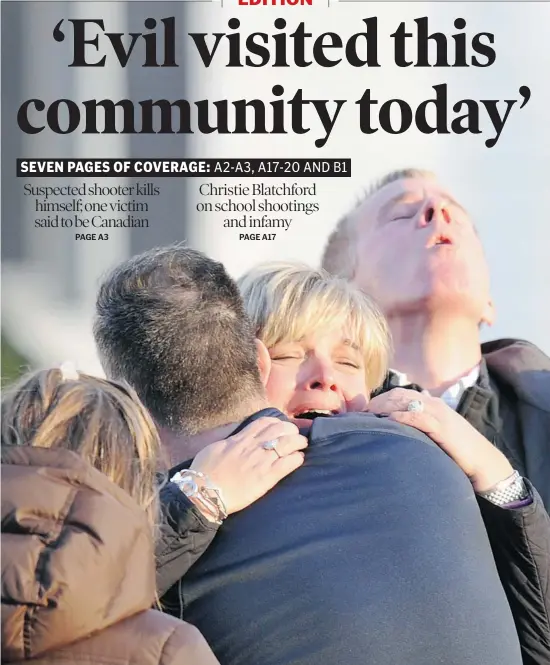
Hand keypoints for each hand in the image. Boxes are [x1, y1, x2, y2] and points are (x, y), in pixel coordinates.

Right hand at [190, 417, 307, 515]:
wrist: (204, 492)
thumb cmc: (204, 472)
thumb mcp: (215, 449)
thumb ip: (230, 443)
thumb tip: (236, 441)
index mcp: (240, 439)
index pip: (264, 423)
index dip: (276, 422)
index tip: (281, 427)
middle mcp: (253, 447)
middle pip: (280, 430)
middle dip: (291, 430)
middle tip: (295, 436)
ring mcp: (261, 461)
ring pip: (287, 443)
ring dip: (298, 442)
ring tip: (302, 445)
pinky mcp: (266, 478)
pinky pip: (287, 464)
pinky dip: (296, 459)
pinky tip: (300, 459)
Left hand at [367, 388, 513, 491]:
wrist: (483, 462)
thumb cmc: (458, 451)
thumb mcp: (435, 435)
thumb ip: (418, 429)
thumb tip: (393, 433)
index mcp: (431, 404)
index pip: (399, 394)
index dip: (379, 400)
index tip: (364, 411)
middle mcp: (433, 404)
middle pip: (397, 395)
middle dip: (376, 403)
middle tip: (359, 415)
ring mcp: (439, 414)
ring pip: (405, 402)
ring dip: (383, 408)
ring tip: (367, 417)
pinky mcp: (443, 427)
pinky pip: (418, 417)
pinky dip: (401, 417)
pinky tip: (388, 421)